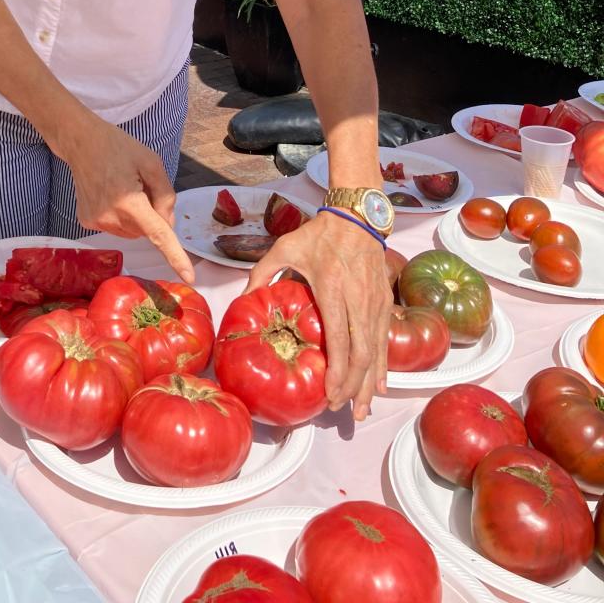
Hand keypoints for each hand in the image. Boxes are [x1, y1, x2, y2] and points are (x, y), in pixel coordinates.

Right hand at [66, 118, 194, 284]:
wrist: (81, 142)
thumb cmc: (118, 147)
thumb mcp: (151, 162)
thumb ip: (166, 195)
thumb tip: (169, 224)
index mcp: (129, 201)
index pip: (158, 234)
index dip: (175, 256)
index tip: (189, 278)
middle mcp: (110, 217)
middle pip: (146, 230)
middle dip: (151, 214)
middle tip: (140, 186)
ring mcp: (96, 222)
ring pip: (132, 231)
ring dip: (136, 216)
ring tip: (123, 188)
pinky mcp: (88, 222)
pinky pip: (117, 228)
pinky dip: (121, 216)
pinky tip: (110, 194)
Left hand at [246, 211, 391, 420]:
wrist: (357, 217)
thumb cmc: (319, 234)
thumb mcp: (285, 248)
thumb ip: (262, 273)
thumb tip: (243, 298)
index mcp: (332, 288)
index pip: (338, 337)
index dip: (337, 370)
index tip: (328, 393)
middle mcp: (358, 299)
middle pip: (361, 353)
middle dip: (352, 386)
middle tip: (339, 409)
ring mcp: (375, 303)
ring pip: (376, 351)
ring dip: (369, 383)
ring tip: (360, 409)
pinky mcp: (384, 303)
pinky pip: (385, 340)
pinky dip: (382, 367)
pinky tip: (378, 386)